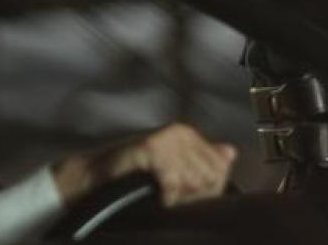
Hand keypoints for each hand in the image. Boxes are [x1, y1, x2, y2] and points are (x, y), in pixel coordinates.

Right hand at [52, 123, 236, 207]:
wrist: (97, 178)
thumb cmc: (136, 178)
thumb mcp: (176, 173)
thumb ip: (205, 163)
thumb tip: (231, 153)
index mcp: (190, 136)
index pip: (220, 172)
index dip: (204, 191)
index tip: (181, 192)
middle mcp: (182, 132)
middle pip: (211, 177)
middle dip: (192, 193)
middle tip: (167, 192)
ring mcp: (167, 138)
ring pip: (195, 181)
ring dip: (177, 195)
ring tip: (158, 191)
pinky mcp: (152, 147)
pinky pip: (173, 182)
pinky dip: (165, 196)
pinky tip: (154, 193)